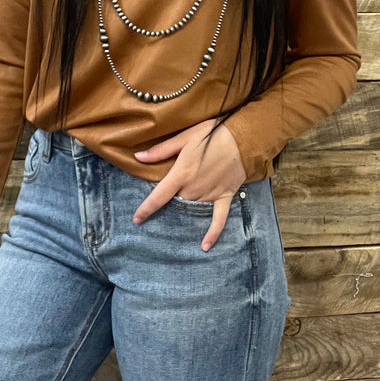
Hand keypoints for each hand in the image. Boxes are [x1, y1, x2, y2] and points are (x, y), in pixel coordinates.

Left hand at [133, 119, 245, 251]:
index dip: (146, 209)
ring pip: (192, 210)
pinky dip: (213, 232)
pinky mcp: (225, 197)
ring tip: (177, 223)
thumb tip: (138, 157)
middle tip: (163, 209)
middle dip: (169, 208)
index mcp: (181, 174)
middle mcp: (194, 188)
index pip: (159, 197)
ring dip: (185, 215)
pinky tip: (205, 246)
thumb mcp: (184, 137)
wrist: (242, 138)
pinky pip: (218, 219)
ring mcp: (210, 194)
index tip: (137, 219)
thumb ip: (160, 151)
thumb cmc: (211, 134)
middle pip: (176, 204)